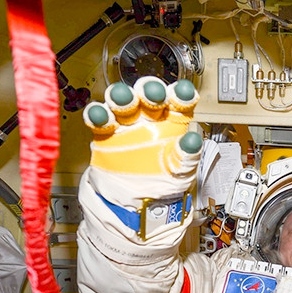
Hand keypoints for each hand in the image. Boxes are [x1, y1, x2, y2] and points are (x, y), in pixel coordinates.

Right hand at [84, 76, 201, 179]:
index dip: (181, 94)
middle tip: (153, 92)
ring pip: (123, 101)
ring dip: (123, 97)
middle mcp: (149, 118)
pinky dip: (98, 115)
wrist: (134, 201)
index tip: (184, 92)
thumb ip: (186, 156)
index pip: (179, 102)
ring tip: (124, 98)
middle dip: (151, 91)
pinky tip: (100, 114)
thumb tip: (193, 141)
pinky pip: (99, 119)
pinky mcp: (105, 133)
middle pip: (149, 95)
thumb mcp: (180, 172)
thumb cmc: (161, 181)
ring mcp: (127, 123)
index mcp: (172, 122)